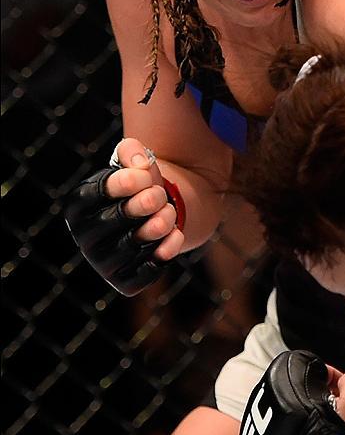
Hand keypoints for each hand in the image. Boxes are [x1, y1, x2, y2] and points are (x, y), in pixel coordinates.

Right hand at [64, 137, 183, 295]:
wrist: (160, 213)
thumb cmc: (141, 185)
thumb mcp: (134, 160)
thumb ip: (133, 152)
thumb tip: (141, 165)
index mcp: (78, 207)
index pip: (88, 197)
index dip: (117, 185)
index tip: (143, 175)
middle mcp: (85, 238)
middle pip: (108, 223)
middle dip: (140, 206)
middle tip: (159, 195)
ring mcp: (103, 263)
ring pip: (129, 248)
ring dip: (156, 227)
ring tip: (169, 212)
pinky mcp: (126, 282)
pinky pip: (144, 272)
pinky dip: (164, 252)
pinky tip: (176, 234)